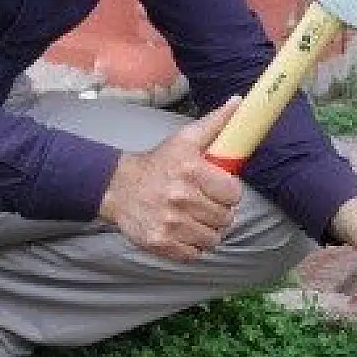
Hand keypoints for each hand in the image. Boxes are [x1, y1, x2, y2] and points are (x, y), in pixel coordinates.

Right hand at [99, 98, 244, 261]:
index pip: (233, 194)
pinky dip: (193, 246)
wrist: (118, 187)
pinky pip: (194, 254)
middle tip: (206, 204)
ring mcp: (171, 224)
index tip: (220, 189)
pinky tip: (184, 232)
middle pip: (226, 219)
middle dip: (220, 212)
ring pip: (213, 239)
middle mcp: (181, 198)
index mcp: (191, 170)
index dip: (229, 193)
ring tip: (196, 219)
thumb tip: (238, 102)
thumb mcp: (184, 139)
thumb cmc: (157, 163)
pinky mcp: (161, 243)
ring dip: (208, 231)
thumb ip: (215, 123)